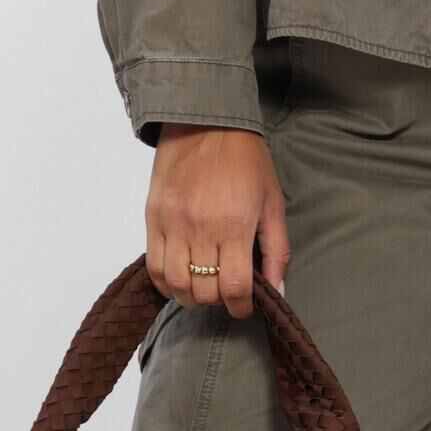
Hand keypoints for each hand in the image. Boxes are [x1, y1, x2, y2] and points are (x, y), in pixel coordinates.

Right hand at [148, 127, 289, 316]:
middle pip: (204, 291)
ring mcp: (172, 224)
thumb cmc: (245, 160)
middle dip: (218, 302)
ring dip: (190, 297)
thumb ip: (277, 250)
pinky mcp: (152, 218)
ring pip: (176, 284)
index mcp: (235, 225)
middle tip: (225, 293)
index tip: (244, 307)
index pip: (234, 287)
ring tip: (202, 290)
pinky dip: (165, 283)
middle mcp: (200, 228)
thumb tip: (277, 291)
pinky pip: (153, 267)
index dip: (241, 308)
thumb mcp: (272, 203)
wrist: (206, 122)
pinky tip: (179, 281)